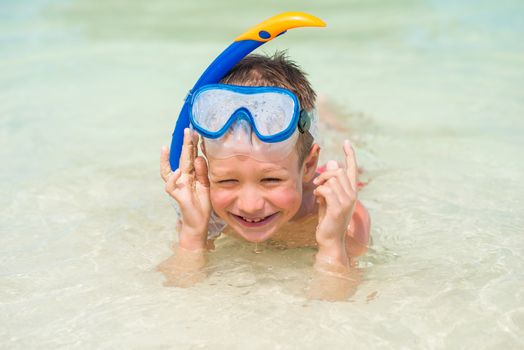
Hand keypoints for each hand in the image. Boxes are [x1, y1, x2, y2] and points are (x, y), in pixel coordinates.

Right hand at [160, 128, 210, 249]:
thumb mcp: (207, 185)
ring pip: (169, 171)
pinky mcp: (178, 196)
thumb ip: (203, 172)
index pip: (192, 156)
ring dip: (166, 160)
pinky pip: (171, 186)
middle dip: (184, 145)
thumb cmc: (203, 203)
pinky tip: (178, 171)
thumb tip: (199, 157)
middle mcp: (184, 178)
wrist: (199, 222)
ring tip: (165, 147)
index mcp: (192, 174)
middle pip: (182, 159)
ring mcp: (179, 186)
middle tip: (187, 130)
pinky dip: (173, 178)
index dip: (193, 144)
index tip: (195, 131)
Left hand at [313, 140, 357, 267]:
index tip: (346, 142)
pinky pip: (326, 189)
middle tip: (317, 182)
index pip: (352, 169)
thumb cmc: (328, 218)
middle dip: (325, 174)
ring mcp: (347, 201)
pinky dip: (319, 191)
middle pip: (338, 171)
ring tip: (318, 192)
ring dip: (321, 183)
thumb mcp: (328, 197)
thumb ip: (331, 182)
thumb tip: (332, 162)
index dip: (350, 155)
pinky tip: (318, 198)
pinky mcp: (338, 207)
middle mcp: (352, 194)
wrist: (330, 239)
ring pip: (332, 180)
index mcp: (351, 191)